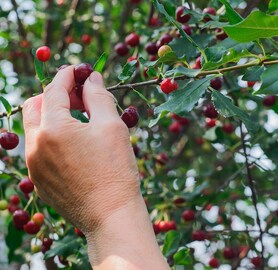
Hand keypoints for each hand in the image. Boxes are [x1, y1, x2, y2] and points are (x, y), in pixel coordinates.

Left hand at [23, 66, 139, 232]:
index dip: (67, 75)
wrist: (111, 215)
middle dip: (54, 94)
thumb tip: (91, 78)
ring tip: (80, 120)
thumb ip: (98, 96)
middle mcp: (35, 146)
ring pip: (35, 129)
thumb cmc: (115, 169)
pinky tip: (75, 144)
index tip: (79, 70)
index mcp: (52, 129)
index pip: (54, 90)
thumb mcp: (111, 126)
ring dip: (53, 116)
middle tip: (79, 96)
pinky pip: (39, 150)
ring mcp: (34, 165)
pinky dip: (53, 138)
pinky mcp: (40, 180)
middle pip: (35, 106)